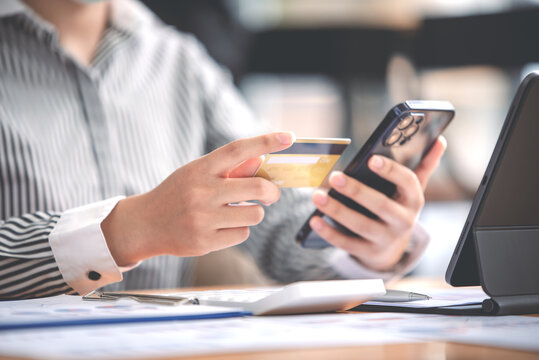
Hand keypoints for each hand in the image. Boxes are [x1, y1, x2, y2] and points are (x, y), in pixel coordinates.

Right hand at [102, 132, 294, 265]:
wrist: (145, 224)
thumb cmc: (177, 194)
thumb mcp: (197, 174)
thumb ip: (229, 169)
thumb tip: (260, 160)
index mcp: (201, 169)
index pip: (238, 149)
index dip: (265, 141)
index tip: (288, 137)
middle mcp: (202, 191)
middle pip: (257, 187)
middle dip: (271, 192)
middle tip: (271, 194)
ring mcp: (202, 218)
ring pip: (254, 215)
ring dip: (253, 213)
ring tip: (237, 212)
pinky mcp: (204, 241)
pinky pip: (242, 234)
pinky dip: (238, 230)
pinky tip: (222, 228)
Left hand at [309, 136, 446, 271]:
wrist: (392, 249)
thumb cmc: (398, 208)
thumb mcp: (411, 190)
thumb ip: (424, 166)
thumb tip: (439, 140)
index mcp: (414, 200)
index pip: (408, 182)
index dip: (391, 171)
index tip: (371, 160)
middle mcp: (403, 221)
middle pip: (381, 205)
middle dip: (356, 191)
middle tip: (335, 177)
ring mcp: (386, 239)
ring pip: (360, 225)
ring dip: (337, 210)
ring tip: (317, 195)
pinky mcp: (368, 253)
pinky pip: (347, 244)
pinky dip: (329, 233)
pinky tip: (315, 220)